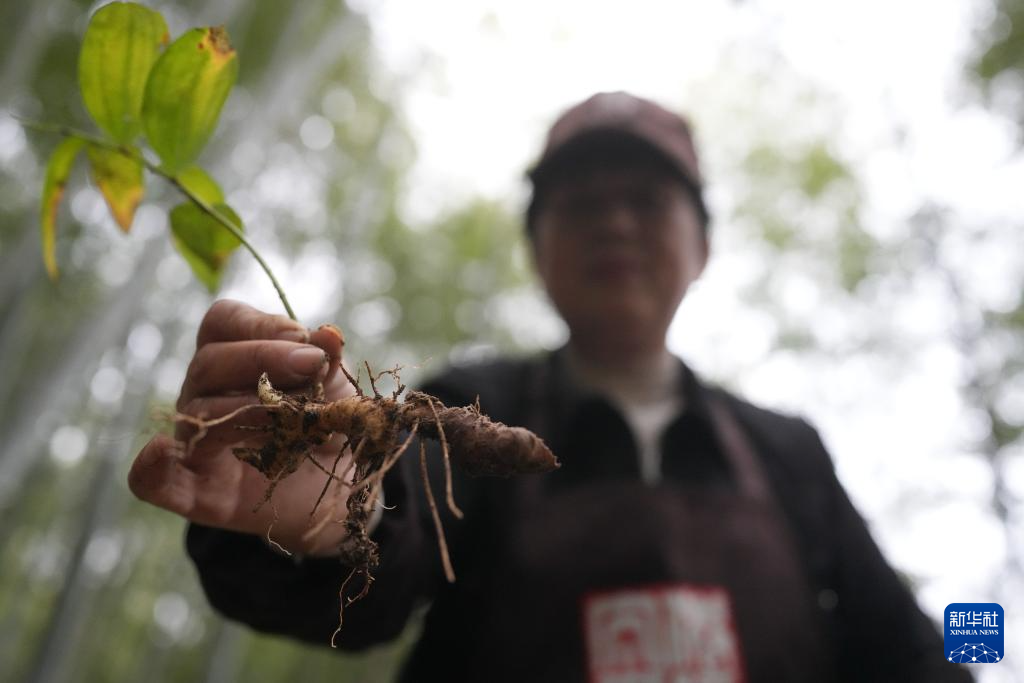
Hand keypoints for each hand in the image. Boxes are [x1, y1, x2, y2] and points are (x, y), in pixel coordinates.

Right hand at [128, 299, 355, 554]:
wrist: (340, 490)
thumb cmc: (327, 426)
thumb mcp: (336, 390)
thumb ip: (329, 363)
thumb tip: (328, 333)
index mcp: (232, 358)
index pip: (224, 322)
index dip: (261, 326)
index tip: (307, 342)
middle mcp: (204, 394)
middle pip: (208, 362)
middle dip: (262, 359)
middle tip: (310, 366)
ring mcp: (197, 442)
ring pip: (198, 412)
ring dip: (247, 409)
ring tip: (293, 419)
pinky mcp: (198, 493)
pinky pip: (154, 481)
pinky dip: (152, 465)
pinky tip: (161, 451)